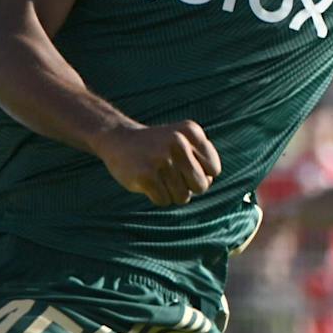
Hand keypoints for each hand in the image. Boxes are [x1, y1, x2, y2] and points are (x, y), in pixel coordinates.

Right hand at [94, 120, 221, 206]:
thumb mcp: (183, 141)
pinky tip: (147, 183)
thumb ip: (202, 160)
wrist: (118, 139)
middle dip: (189, 188)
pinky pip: (163, 201)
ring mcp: (161, 159)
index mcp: (190, 131)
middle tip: (172, 177)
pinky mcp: (145, 175)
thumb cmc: (157, 146)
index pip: (214, 169)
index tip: (184, 166)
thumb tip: (207, 182)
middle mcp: (178, 142)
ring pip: (182, 197)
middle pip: (201, 186)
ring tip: (159, 179)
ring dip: (171, 194)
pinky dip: (157, 197)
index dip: (200, 174)